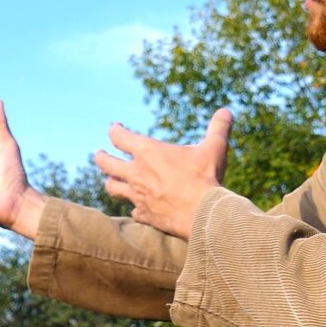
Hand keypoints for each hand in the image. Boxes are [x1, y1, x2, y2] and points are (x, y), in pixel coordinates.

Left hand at [93, 108, 232, 239]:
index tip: (115, 128)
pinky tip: (139, 209)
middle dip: (101, 157)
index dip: (115, 130)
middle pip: (106, 163)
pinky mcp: (145, 215)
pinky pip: (134, 212)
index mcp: (148, 152)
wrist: (203, 215)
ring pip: (113, 188)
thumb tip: (226, 111)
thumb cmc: (206, 178)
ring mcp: (138, 196)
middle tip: (98, 154)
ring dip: (111, 182)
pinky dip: (135, 209)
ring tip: (111, 180)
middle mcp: (137, 173)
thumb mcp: (214, 148)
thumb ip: (218, 128)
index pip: (119, 136)